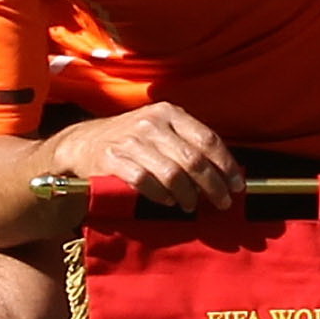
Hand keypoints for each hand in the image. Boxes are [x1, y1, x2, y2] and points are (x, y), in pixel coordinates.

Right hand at [53, 103, 242, 213]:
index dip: (226, 165)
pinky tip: (169, 202)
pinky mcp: (113, 159)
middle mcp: (151, 122)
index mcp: (168, 112)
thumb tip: (226, 172)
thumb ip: (188, 144)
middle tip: (222, 203)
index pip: (207, 139)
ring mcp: (131, 140)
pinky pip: (146, 182)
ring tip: (191, 206)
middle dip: (213, 186)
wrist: (82, 144)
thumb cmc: (131, 141)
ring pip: (173, 173)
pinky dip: (162, 196)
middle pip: (194, 159)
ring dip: (188, 195)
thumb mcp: (160, 130)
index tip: (237, 185)